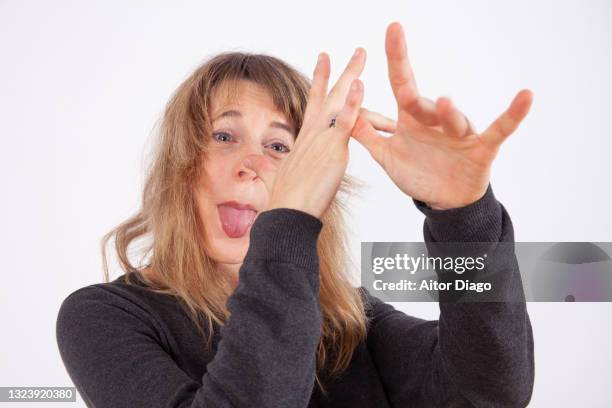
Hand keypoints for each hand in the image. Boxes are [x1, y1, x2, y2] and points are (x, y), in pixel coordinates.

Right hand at [245, 48, 389, 218]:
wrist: (287, 215)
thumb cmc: (282, 201)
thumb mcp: (272, 178)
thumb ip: (262, 166)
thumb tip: (249, 162)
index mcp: (303, 139)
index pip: (313, 103)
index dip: (319, 81)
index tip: (324, 60)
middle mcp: (312, 134)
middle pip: (327, 95)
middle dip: (341, 71)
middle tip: (357, 52)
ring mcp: (322, 139)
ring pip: (338, 101)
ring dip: (350, 75)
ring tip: (362, 54)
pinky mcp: (332, 149)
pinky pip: (344, 121)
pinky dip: (352, 103)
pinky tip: (361, 84)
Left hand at [352, 22, 533, 209]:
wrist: (444, 201)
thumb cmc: (418, 174)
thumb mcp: (387, 157)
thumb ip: (367, 136)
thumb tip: (344, 113)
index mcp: (412, 120)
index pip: (401, 84)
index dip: (395, 58)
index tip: (392, 29)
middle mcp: (435, 120)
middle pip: (420, 98)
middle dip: (405, 73)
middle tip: (395, 43)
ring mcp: (459, 133)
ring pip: (453, 118)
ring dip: (449, 112)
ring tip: (443, 104)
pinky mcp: (481, 148)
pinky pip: (499, 129)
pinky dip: (513, 115)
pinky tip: (526, 97)